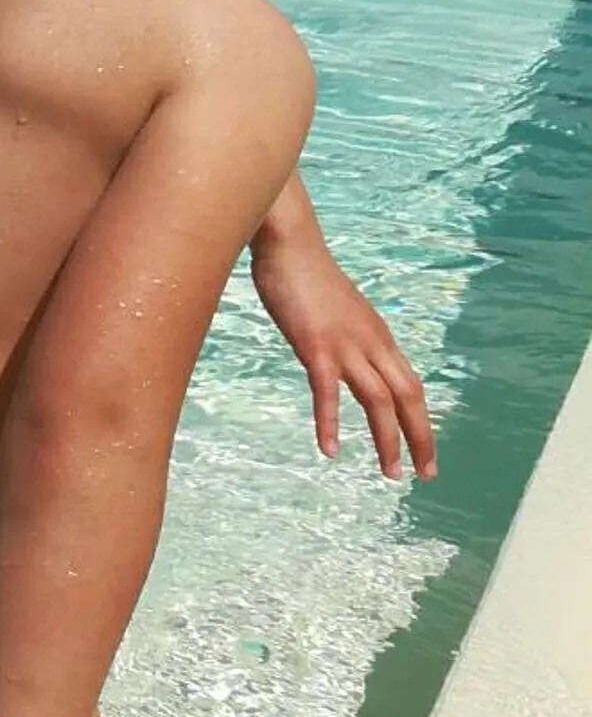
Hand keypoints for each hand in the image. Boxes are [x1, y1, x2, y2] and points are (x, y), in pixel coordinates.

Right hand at [251, 215, 435, 479]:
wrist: (290, 241)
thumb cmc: (305, 271)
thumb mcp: (337, 309)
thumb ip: (346, 333)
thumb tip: (343, 352)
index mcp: (377, 335)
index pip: (411, 386)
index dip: (421, 421)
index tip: (424, 452)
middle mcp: (371, 342)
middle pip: (409, 397)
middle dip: (421, 439)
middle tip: (425, 475)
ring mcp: (345, 344)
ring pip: (380, 400)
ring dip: (388, 441)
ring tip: (391, 474)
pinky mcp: (316, 345)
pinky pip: (327, 392)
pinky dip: (330, 423)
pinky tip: (331, 450)